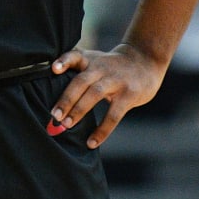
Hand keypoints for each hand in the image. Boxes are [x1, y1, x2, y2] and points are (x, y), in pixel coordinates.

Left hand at [47, 45, 166, 146]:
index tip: (54, 69)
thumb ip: (79, 74)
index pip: (75, 55)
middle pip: (81, 81)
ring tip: (67, 125)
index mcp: (91, 60)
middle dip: (67, 98)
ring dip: (79, 110)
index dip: (64, 61)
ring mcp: (116, 80)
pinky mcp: (129, 94)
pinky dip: (102, 130)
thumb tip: (57, 105)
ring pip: (95, 94)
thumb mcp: (96, 61)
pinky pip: (113, 115)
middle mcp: (102, 68)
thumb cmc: (113, 66)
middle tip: (55, 115)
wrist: (145, 59)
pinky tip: (92, 142)